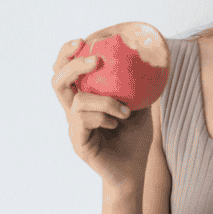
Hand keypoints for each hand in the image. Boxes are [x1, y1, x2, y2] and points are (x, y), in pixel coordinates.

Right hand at [51, 36, 153, 193]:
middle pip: (57, 81)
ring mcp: (74, 127)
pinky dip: (103, 116)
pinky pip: (84, 121)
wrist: (133, 172)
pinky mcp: (79, 142)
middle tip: (94, 60)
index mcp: (84, 99)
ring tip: (124, 110)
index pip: (65, 71)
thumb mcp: (140, 107)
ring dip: (104, 100)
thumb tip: (155, 60)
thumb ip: (139, 86)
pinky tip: (117, 123)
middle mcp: (74, 111)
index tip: (82, 40)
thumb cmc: (134, 139)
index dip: (67, 54)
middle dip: (72, 65)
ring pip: (76, 101)